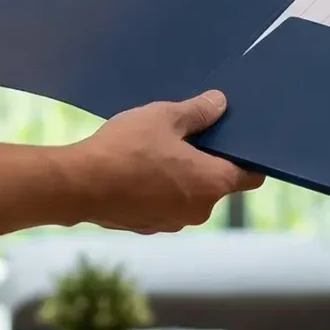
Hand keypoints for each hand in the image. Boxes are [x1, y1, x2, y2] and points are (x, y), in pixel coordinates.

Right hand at [69, 91, 264, 233]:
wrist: (78, 185)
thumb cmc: (125, 149)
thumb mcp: (164, 117)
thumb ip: (198, 111)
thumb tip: (219, 103)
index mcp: (213, 183)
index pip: (251, 176)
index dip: (248, 158)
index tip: (237, 142)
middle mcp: (200, 210)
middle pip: (217, 184)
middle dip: (206, 162)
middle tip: (186, 136)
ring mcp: (173, 222)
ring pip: (188, 195)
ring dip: (180, 177)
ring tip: (155, 151)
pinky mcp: (148, 226)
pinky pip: (164, 205)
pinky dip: (158, 190)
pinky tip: (136, 169)